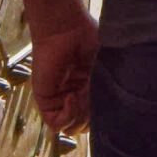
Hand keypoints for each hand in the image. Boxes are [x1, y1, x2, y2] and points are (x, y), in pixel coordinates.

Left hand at [29, 6, 98, 135]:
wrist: (67, 27)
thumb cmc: (88, 39)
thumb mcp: (104, 68)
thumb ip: (105, 90)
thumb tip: (109, 114)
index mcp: (89, 89)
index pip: (97, 117)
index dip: (104, 116)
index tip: (111, 104)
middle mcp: (75, 97)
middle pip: (85, 126)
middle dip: (93, 117)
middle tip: (97, 97)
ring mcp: (60, 100)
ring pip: (71, 128)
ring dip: (81, 116)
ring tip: (84, 94)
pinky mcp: (45, 101)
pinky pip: (56, 123)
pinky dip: (68, 115)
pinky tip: (72, 96)